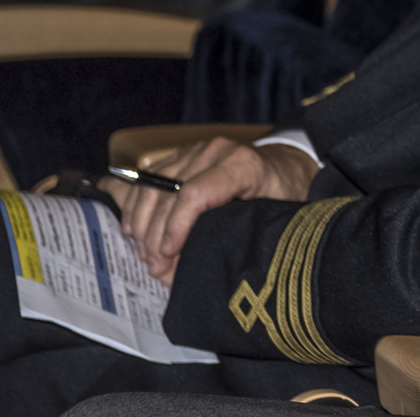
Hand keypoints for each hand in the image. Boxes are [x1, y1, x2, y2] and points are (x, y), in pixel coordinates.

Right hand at [96, 138, 319, 284]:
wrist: (286, 166)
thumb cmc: (282, 195)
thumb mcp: (272, 217)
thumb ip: (237, 236)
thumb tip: (194, 269)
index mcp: (243, 165)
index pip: (195, 194)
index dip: (175, 228)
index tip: (168, 257)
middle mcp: (216, 151)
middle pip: (167, 194)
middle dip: (155, 236)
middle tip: (155, 269)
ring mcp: (196, 150)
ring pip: (151, 186)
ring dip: (141, 224)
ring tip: (146, 256)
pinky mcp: (182, 154)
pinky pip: (148, 178)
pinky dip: (136, 205)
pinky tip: (133, 230)